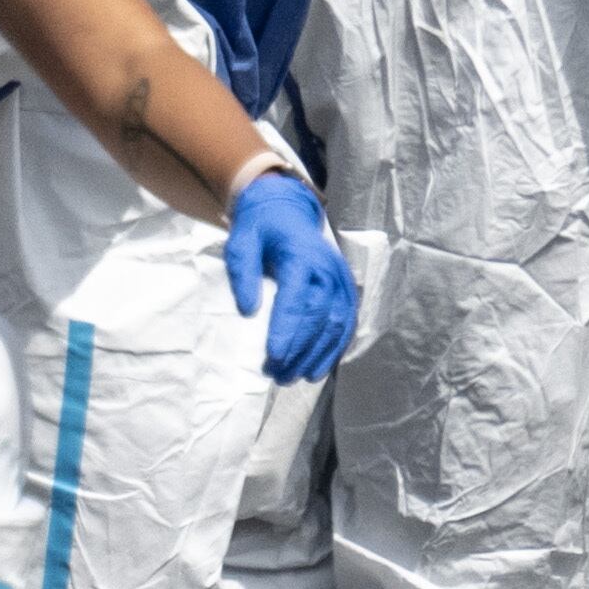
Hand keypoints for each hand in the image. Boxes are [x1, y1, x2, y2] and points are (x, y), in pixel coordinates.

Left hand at [221, 170, 355, 383]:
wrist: (287, 211)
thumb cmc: (260, 229)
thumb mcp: (241, 241)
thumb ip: (242, 272)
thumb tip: (247, 311)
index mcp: (302, 256)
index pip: (298, 298)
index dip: (287, 330)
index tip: (274, 356)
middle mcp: (328, 271)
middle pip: (318, 317)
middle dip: (298, 349)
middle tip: (275, 374)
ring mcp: (342, 282)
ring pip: (334, 326)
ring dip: (314, 356)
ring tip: (289, 378)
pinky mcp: (347, 293)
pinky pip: (345, 326)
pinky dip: (332, 351)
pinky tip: (314, 370)